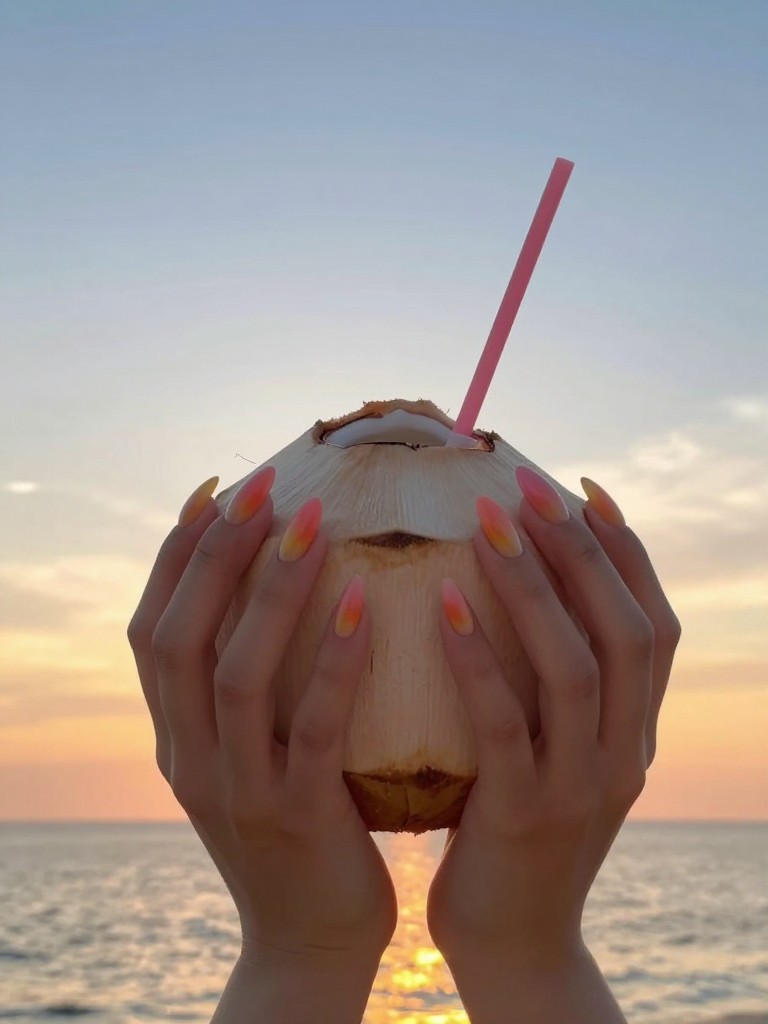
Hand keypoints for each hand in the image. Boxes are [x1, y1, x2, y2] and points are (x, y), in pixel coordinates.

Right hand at [127, 471, 396, 1016]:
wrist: (310, 941)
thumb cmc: (299, 831)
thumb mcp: (252, 760)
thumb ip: (250, 693)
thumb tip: (289, 592)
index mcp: (175, 738)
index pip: (152, 631)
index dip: (176, 557)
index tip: (215, 493)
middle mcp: (188, 758)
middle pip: (178, 637)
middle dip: (214, 556)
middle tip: (262, 490)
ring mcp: (237, 790)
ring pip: (234, 673)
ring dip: (270, 592)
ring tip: (312, 525)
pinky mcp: (295, 816)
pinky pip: (309, 727)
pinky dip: (330, 661)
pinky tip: (364, 607)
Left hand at [427, 470, 679, 1018]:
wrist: (514, 942)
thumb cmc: (517, 831)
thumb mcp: (555, 754)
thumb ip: (550, 690)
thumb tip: (509, 596)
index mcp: (633, 731)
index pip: (653, 625)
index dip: (625, 552)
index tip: (584, 489)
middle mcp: (622, 752)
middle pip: (624, 629)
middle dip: (582, 550)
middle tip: (528, 488)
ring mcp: (580, 787)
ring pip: (575, 666)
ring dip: (534, 587)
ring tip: (488, 525)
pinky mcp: (525, 817)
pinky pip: (507, 724)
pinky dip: (480, 660)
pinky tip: (443, 608)